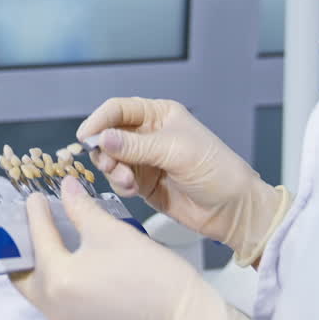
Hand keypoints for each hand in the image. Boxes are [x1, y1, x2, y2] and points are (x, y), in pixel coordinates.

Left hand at [10, 177, 274, 319]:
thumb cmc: (150, 273)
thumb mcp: (111, 231)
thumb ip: (80, 207)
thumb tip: (66, 187)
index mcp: (57, 279)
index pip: (37, 237)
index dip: (35, 213)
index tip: (35, 198)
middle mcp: (54, 309)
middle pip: (24, 275)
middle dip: (24, 249)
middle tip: (31, 227)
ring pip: (41, 293)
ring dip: (42, 268)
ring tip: (52, 245)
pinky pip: (60, 308)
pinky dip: (60, 288)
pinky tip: (74, 271)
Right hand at [80, 98, 290, 265]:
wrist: (233, 210)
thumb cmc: (217, 171)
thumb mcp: (176, 152)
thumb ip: (136, 145)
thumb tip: (103, 138)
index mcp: (160, 115)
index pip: (118, 109)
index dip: (99, 120)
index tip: (86, 137)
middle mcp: (149, 134)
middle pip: (109, 134)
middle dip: (104, 149)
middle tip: (109, 164)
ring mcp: (144, 159)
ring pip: (110, 158)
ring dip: (112, 170)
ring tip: (127, 180)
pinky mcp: (143, 183)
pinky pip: (118, 179)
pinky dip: (119, 184)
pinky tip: (132, 189)